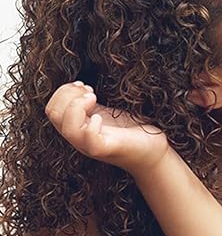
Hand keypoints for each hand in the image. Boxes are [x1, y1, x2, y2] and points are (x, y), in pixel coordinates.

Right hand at [45, 81, 168, 174]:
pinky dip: (91, 126)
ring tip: (94, 99)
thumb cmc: (133, 129)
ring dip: (77, 106)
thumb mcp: (106, 111)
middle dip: (68, 94)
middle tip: (90, 92)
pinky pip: (89, 141)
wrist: (154, 151)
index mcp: (78, 125)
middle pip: (53, 114)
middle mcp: (80, 137)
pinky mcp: (108, 149)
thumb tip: (80, 84)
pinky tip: (101, 118)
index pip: (52, 108)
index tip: (83, 86)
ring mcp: (92, 145)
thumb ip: (90, 102)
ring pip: (67, 128)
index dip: (63, 91)